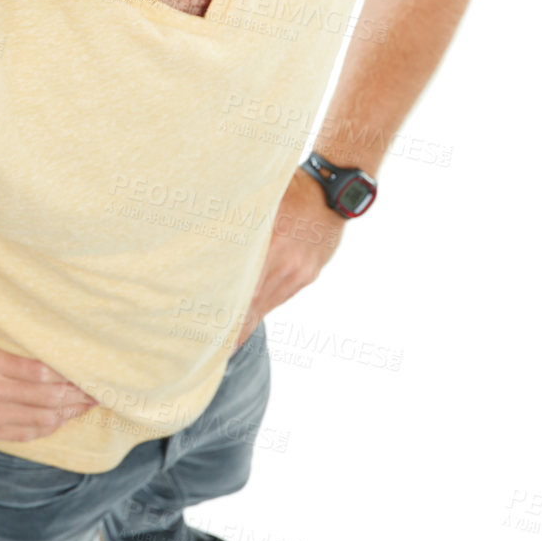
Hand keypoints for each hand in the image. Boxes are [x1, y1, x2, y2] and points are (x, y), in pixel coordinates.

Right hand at [0, 290, 99, 444]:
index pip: (40, 371)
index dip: (69, 372)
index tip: (89, 366)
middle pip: (48, 397)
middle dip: (77, 394)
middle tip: (101, 388)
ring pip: (40, 418)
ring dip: (69, 412)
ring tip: (89, 404)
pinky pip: (25, 433)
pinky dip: (48, 426)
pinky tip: (62, 419)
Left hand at [230, 167, 347, 351]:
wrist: (334, 193)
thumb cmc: (291, 190)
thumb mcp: (264, 202)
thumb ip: (240, 223)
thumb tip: (207, 240)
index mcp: (271, 244)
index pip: (245, 290)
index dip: (231, 317)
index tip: (214, 338)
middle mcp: (287, 264)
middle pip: (255, 304)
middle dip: (236, 328)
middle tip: (217, 350)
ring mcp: (300, 272)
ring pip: (269, 302)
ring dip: (250, 319)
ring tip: (231, 339)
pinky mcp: (309, 274)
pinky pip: (283, 294)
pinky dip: (266, 304)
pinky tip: (254, 314)